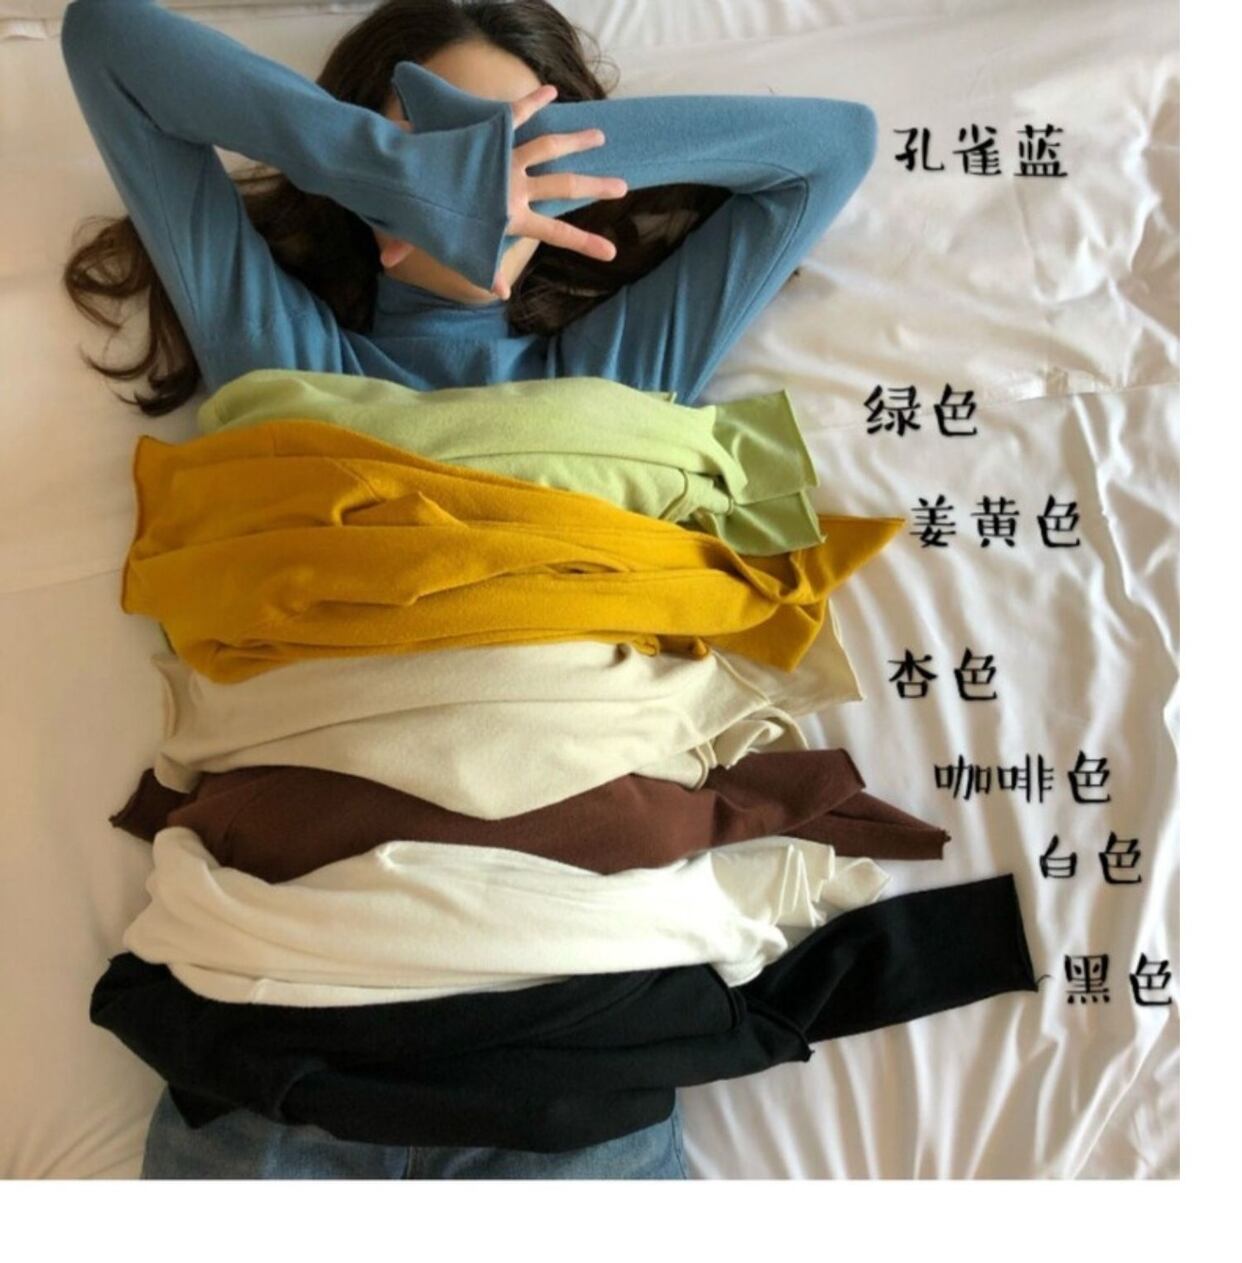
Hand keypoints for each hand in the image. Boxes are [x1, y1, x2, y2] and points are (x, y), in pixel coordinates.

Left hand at [377, 84, 628, 298]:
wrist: (405, 181)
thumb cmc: (426, 219)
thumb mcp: (453, 248)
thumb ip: (477, 267)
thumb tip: (497, 294)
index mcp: (510, 217)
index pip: (556, 234)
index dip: (586, 243)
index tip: (612, 252)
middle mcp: (515, 187)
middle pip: (564, 186)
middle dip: (596, 186)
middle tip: (622, 185)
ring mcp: (505, 160)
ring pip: (549, 147)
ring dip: (575, 141)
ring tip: (598, 136)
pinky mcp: (490, 136)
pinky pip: (516, 116)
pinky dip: (533, 101)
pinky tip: (551, 91)